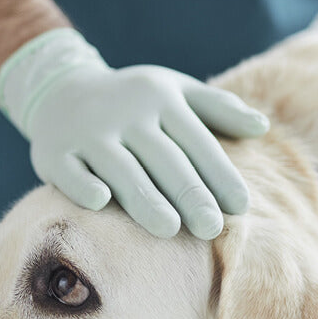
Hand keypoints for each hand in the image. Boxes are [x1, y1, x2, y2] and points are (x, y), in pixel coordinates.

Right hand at [0, 30, 269, 238]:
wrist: (60, 89)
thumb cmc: (135, 101)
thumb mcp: (176, 91)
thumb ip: (220, 109)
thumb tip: (263, 127)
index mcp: (161, 98)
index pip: (196, 140)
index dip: (219, 173)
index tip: (240, 206)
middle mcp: (125, 113)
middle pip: (163, 158)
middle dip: (189, 193)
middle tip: (211, 228)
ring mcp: (87, 132)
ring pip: (120, 167)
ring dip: (144, 197)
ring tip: (169, 229)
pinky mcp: (54, 152)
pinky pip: (70, 171)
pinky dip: (83, 183)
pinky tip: (101, 201)